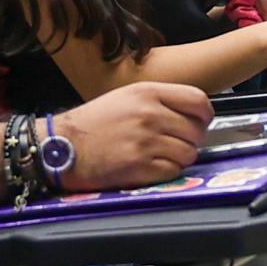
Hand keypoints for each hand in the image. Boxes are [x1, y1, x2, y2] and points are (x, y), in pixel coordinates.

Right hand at [56, 81, 209, 191]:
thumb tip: (192, 114)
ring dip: (178, 158)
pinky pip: (173, 171)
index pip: (199, 101)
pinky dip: (166, 172)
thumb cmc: (93, 123)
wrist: (62, 146)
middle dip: (189, 139)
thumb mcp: (127, 96)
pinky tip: (150, 167)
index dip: (204, 115)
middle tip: (173, 143)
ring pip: (189, 153)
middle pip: (197, 131)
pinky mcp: (140, 167)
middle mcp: (150, 115)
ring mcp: (146, 142)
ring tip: (159, 156)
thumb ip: (160, 101)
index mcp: (148, 93)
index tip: (198, 123)